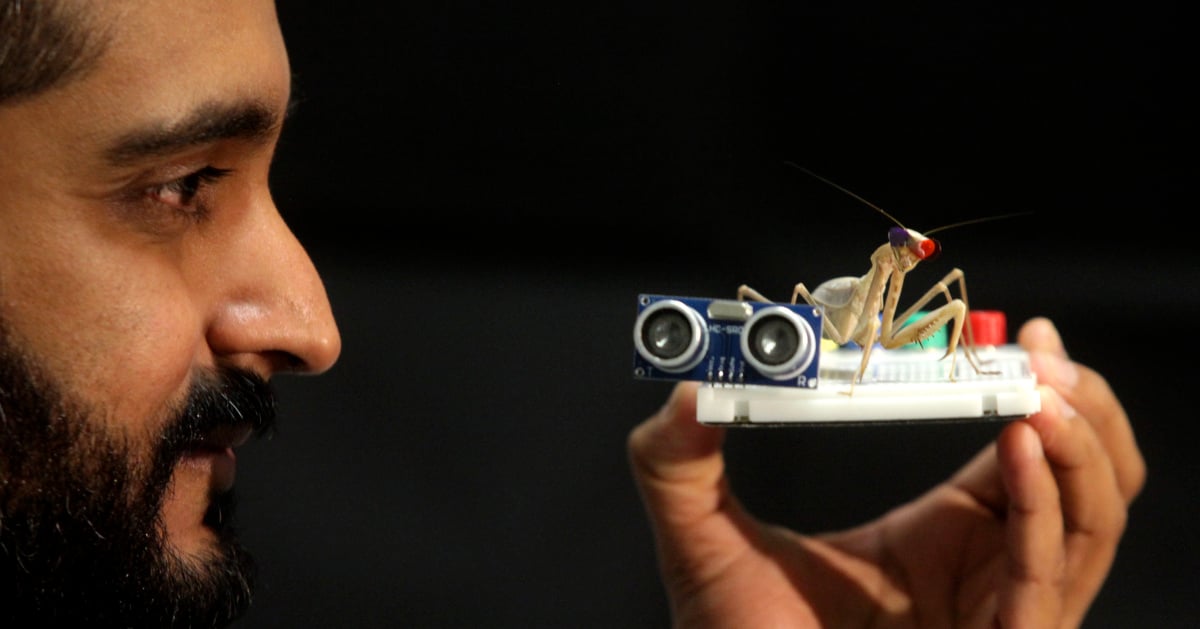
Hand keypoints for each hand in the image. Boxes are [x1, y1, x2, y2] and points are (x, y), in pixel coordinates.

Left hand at [627, 317, 1144, 627]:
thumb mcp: (702, 537)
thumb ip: (677, 462)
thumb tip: (683, 386)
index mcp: (942, 535)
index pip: (1021, 454)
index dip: (1031, 392)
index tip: (1022, 335)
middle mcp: (983, 568)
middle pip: (1083, 483)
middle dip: (1079, 409)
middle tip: (1045, 357)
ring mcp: (996, 611)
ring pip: (1088, 525)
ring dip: (1077, 449)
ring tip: (1040, 392)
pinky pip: (1043, 576)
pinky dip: (1042, 508)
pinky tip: (1020, 445)